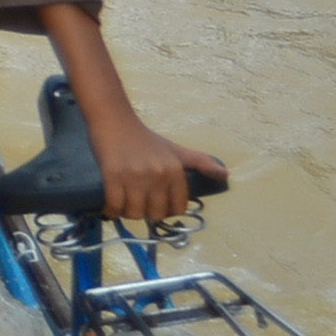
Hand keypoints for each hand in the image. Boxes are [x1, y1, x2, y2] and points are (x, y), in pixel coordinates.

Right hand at [99, 119, 222, 224]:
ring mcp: (134, 176)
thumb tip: (225, 175)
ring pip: (134, 212)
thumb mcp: (176, 150)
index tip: (156, 205)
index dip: (167, 210)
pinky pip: (114, 204)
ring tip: (124, 205)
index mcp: (175, 171)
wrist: (115, 121)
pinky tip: (109, 207)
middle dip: (147, 214)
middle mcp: (158, 175)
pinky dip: (110, 210)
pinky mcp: (113, 175)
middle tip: (139, 205)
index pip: (177, 208)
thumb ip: (201, 162)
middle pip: (156, 213)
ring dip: (127, 213)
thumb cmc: (145, 139)